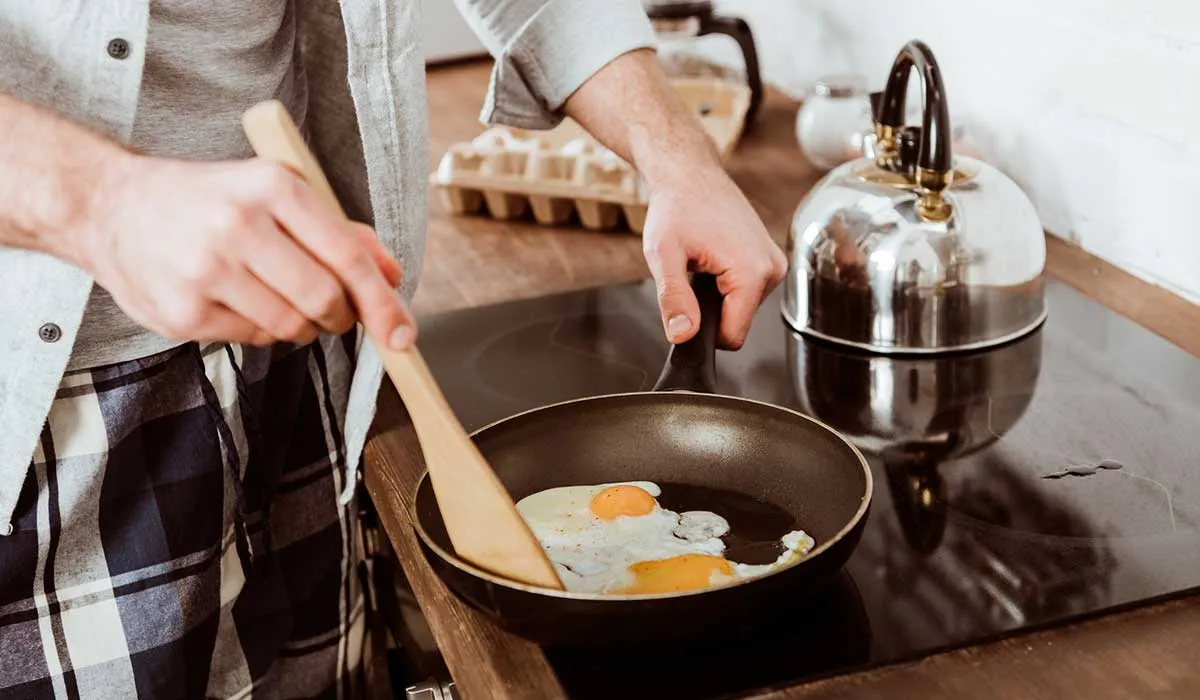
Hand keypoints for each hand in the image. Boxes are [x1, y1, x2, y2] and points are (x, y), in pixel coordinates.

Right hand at [78, 154, 415, 348]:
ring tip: (274, 295)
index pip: (347, 258)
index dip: (382, 303)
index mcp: (273, 187)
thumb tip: (392, 274)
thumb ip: (340, 232)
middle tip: (332, 312)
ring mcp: (206, 271)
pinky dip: (260, 329)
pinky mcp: (182, 312)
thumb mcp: (277, 193)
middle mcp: (239, 226)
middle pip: (324, 301)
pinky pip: (253, 339)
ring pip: (291, 327)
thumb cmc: (210, 200)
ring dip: (300, 324)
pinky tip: (237, 299)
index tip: (402, 333)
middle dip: (340, 317)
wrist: (112, 206)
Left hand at [641, 161, 785, 349]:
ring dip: (717, 295)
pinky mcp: (770, 260)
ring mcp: (775, 263)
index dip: (703, 332)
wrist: (690, 173)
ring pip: (741, 308)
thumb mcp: (663, 256)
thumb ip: (674, 299)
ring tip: (701, 262)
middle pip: (737, 323)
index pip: (733, 337)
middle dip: (709, 309)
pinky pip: (746, 292)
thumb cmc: (676, 207)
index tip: (684, 307)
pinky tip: (713, 258)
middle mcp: (772, 269)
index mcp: (753, 272)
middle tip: (690, 273)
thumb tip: (683, 335)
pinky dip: (726, 283)